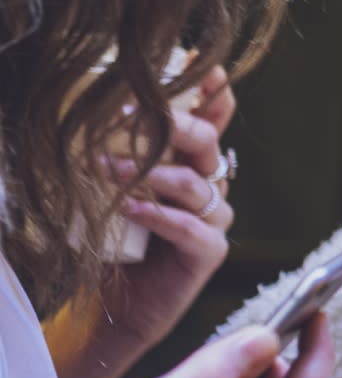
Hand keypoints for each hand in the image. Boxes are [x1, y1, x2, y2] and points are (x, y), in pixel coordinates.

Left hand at [88, 64, 237, 377]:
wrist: (111, 308)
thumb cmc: (109, 243)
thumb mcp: (112, 188)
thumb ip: (120, 152)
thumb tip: (92, 106)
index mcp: (190, 165)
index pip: (212, 120)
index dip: (213, 94)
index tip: (206, 69)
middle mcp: (208, 187)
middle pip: (207, 143)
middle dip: (175, 123)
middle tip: (132, 111)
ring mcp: (213, 220)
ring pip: (197, 182)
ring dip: (151, 171)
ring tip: (106, 166)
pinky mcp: (209, 251)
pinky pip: (194, 227)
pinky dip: (161, 215)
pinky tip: (130, 209)